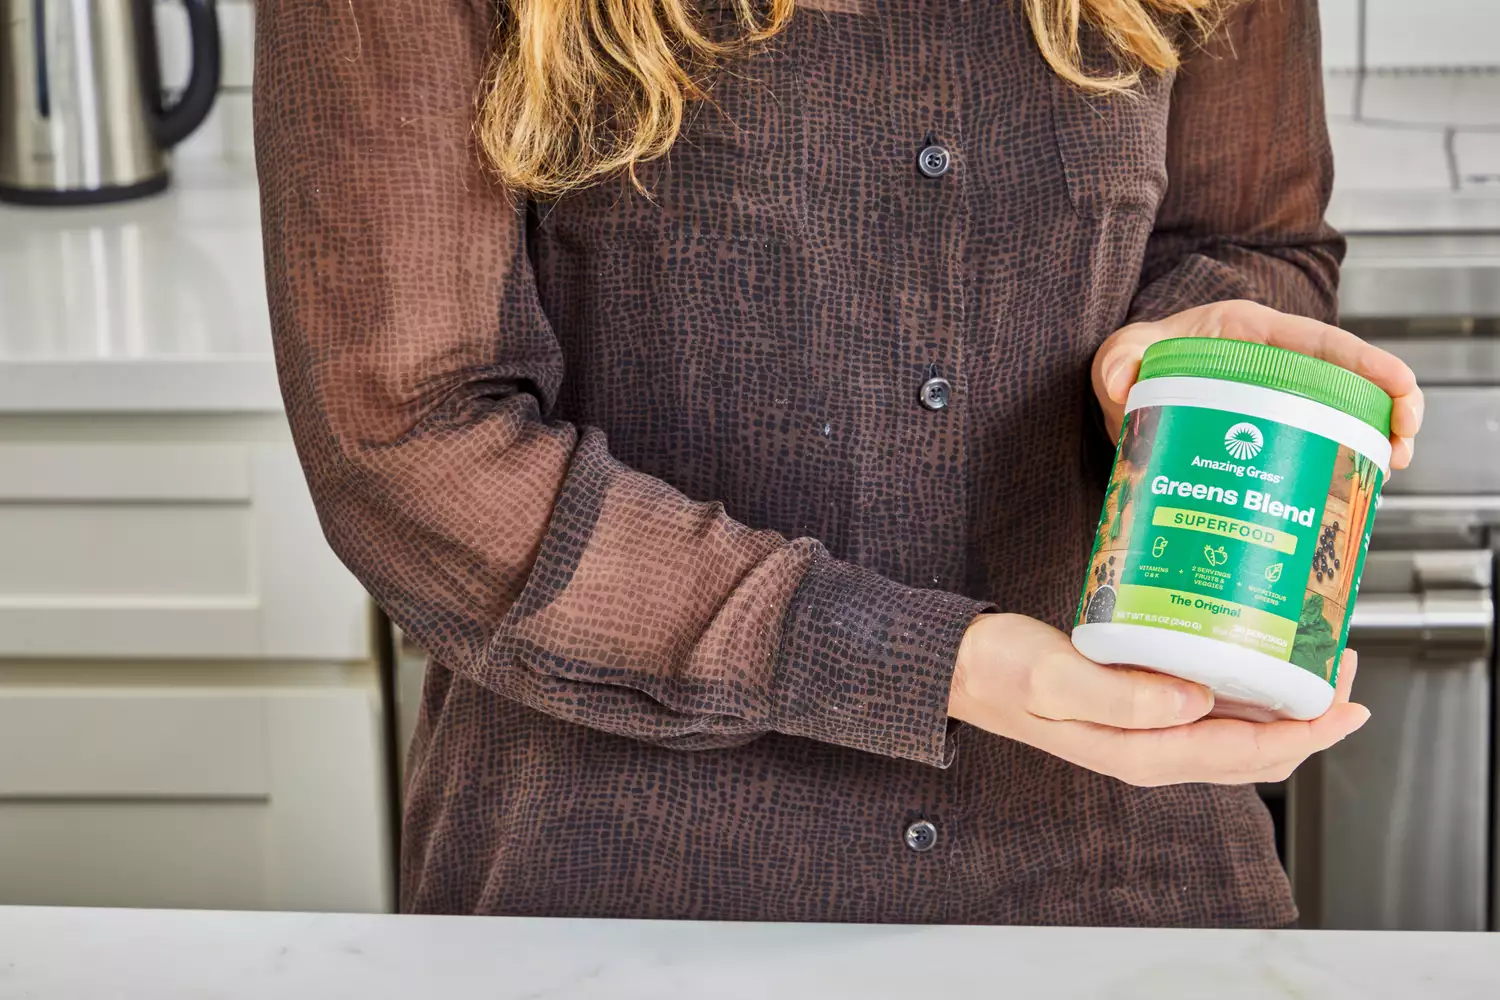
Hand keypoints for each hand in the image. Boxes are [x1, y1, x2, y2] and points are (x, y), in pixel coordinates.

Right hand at [948, 613, 1369, 785]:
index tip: (1344, 700)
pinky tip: (1254, 654)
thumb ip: (1123, 696)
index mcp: (1138, 752)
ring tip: (1315, 658)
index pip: (1244, 756)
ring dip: (1284, 701)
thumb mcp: (1054, 679)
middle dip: (1309, 715)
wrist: (959, 667)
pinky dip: (1246, 687)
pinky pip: (1211, 708)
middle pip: (1254, 749)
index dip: (1305, 732)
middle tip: (1340, 663)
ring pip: (1238, 730)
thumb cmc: (997, 670)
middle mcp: (1151, 749)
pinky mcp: (1139, 706)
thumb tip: (1196, 702)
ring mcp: (1146, 731)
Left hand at [1092, 300, 1423, 468]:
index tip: (1402, 390)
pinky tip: (1343, 494)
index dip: (1368, 365)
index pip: (1321, 344)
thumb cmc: (1133, 359)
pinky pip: (1310, 444)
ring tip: (1384, 475)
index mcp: (1250, 333)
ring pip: (1336, 416)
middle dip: (1386, 412)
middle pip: (1345, 383)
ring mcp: (1273, 401)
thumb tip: (1118, 382)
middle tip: (1401, 451)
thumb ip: (1118, 359)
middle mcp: (1272, 363)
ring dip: (1368, 442)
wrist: (1123, 390)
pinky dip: (1332, 465)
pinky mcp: (1266, 434)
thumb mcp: (1122, 351)